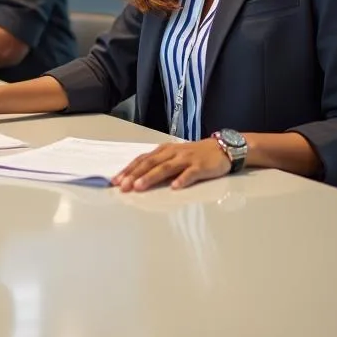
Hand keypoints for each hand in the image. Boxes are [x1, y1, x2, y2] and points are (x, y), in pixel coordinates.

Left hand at [112, 138, 231, 191]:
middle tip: (123, 186)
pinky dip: (182, 180)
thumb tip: (136, 178)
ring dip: (151, 177)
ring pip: (166, 168)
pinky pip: (190, 174)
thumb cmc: (194, 155)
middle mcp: (172, 153)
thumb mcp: (173, 156)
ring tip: (140, 187)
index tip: (115, 181)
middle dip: (135, 175)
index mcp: (164, 150)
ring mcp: (186, 159)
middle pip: (150, 163)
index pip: (142, 159)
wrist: (221, 148)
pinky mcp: (200, 167)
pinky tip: (174, 187)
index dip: (128, 170)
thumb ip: (158, 165)